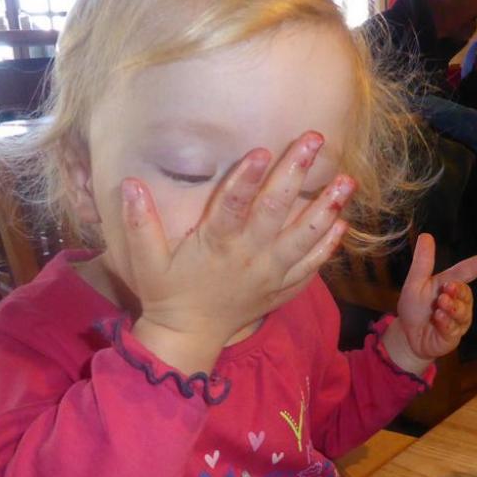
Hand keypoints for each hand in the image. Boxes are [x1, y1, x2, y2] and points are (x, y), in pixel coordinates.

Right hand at [116, 133, 353, 373]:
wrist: (189, 337)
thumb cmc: (167, 294)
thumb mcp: (145, 262)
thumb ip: (139, 223)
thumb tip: (129, 182)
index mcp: (216, 246)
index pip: (232, 207)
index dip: (246, 178)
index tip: (262, 149)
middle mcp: (249, 257)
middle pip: (275, 211)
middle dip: (296, 173)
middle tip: (315, 139)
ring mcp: (270, 274)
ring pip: (303, 238)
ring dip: (325, 209)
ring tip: (347, 181)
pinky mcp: (280, 289)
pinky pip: (309, 269)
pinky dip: (326, 249)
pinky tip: (343, 225)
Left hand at [381, 234, 476, 373]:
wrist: (407, 335)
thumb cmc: (414, 308)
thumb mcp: (414, 282)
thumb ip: (422, 262)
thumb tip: (426, 235)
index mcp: (450, 283)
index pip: (471, 269)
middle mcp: (458, 300)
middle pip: (467, 292)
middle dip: (458, 290)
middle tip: (446, 289)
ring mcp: (458, 319)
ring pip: (462, 311)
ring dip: (450, 307)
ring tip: (439, 306)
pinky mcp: (453, 335)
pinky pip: (454, 327)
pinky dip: (445, 322)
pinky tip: (437, 319)